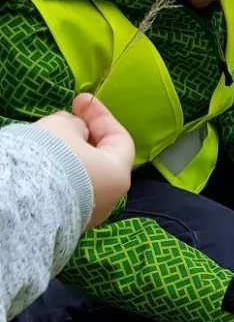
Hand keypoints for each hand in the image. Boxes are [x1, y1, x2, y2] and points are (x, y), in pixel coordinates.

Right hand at [36, 93, 134, 226]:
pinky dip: (64, 173)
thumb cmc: (54, 159)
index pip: (120, 138)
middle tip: (67, 120)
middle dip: (86, 136)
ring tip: (53, 139)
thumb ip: (76, 125)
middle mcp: (110, 198)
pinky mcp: (69, 220)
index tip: (81, 101)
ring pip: (86, 175)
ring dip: (73, 155)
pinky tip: (47, 162)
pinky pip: (71, 190)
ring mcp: (90, 213)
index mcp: (118, 174)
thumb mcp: (64, 128)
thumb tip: (77, 130)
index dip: (101, 116)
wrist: (26, 201)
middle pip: (103, 158)